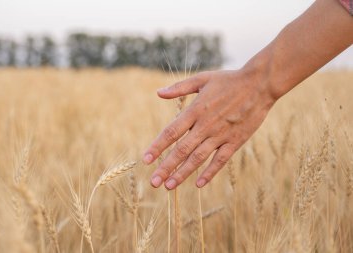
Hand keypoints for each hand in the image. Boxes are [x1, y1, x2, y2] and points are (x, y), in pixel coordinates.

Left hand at [143, 68, 275, 189]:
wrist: (260, 84)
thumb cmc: (229, 80)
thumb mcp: (202, 79)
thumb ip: (179, 88)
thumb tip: (158, 93)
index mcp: (195, 110)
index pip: (171, 132)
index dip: (157, 147)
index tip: (145, 160)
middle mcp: (206, 126)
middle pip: (182, 150)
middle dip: (166, 167)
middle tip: (154, 182)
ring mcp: (221, 135)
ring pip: (198, 158)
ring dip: (183, 173)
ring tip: (169, 186)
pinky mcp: (235, 141)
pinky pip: (220, 160)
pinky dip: (209, 172)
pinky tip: (198, 184)